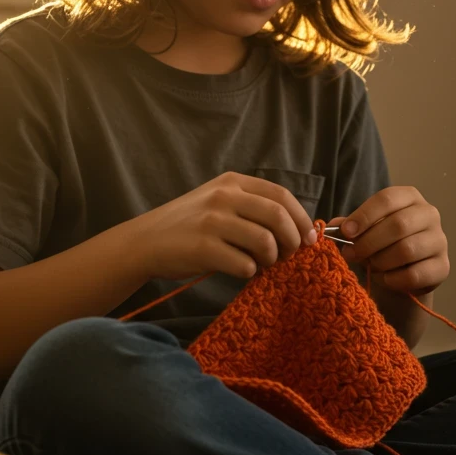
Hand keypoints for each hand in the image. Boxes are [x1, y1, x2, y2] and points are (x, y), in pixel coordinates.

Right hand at [133, 171, 317, 280]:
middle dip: (292, 241)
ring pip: (265, 242)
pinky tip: (240, 270)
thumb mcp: (218, 201)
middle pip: (278, 217)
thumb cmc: (188, 225)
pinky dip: (249, 272)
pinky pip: (244, 265)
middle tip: (289, 255)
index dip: (301, 218)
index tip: (310, 238)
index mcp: (232, 182)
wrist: (145, 241)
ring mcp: (212, 221)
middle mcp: (224, 197)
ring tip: (261, 263)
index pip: (281, 194)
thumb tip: (297, 229)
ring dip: (270, 259)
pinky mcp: (203, 248)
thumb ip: (252, 207)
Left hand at [327, 186, 448, 295]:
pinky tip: (385, 278)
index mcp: (409, 197)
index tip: (346, 232)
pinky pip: (415, 274)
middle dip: (369, 242)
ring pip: (407, 250)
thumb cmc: (381, 244)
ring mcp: (439, 240)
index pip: (387, 198)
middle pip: (398, 225)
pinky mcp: (443, 267)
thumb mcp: (364, 231)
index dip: (365, 215)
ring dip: (381, 261)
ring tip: (371, 266)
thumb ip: (349, 227)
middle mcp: (429, 214)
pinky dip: (393, 279)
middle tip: (351, 254)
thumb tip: (332, 227)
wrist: (403, 273)